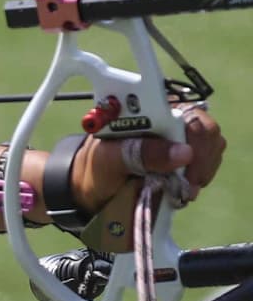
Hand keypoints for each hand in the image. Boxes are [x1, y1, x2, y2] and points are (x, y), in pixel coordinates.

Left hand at [71, 105, 225, 213]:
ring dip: (200, 171)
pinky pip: (205, 163)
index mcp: (146, 110)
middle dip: (200, 158)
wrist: (90, 190)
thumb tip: (183, 153)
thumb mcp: (109, 160)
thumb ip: (140, 153)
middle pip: (204, 129)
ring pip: (210, 147)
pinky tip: (183, 190)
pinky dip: (198, 178)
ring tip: (181, 189)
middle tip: (186, 183)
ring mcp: (178, 138)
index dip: (193, 134)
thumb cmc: (94, 167)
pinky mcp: (184, 158)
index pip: (186, 111)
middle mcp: (166, 119)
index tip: (186, 160)